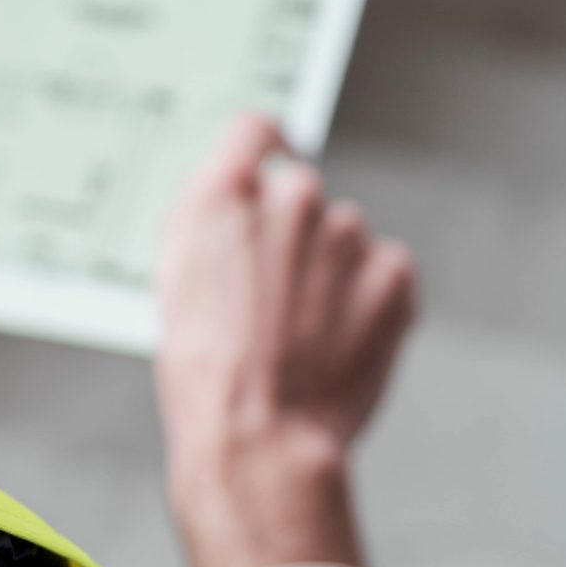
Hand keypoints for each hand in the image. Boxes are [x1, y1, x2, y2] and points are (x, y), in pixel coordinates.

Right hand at [153, 114, 418, 566]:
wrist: (258, 437)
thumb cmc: (207, 372)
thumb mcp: (174, 277)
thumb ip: (206, 217)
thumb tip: (233, 189)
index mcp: (226, 192)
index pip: (254, 129)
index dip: (263, 145)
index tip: (271, 157)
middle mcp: (291, 198)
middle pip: (298, 193)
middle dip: (290, 234)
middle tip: (274, 297)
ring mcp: (347, 233)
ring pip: (342, 237)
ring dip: (330, 272)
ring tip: (303, 333)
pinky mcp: (391, 273)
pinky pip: (385, 270)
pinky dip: (370, 299)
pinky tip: (339, 340)